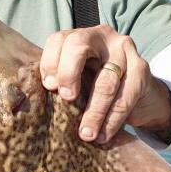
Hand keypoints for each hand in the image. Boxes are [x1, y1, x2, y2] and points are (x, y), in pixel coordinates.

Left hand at [40, 25, 170, 143]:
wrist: (140, 94)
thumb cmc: (97, 87)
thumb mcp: (78, 81)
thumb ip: (59, 83)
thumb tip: (28, 104)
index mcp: (80, 36)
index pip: (58, 39)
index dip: (50, 62)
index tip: (48, 88)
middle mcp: (102, 36)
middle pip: (79, 45)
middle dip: (68, 73)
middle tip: (66, 100)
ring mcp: (124, 49)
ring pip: (105, 79)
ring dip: (94, 111)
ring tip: (86, 135)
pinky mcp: (141, 68)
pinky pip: (125, 97)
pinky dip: (112, 120)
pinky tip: (103, 135)